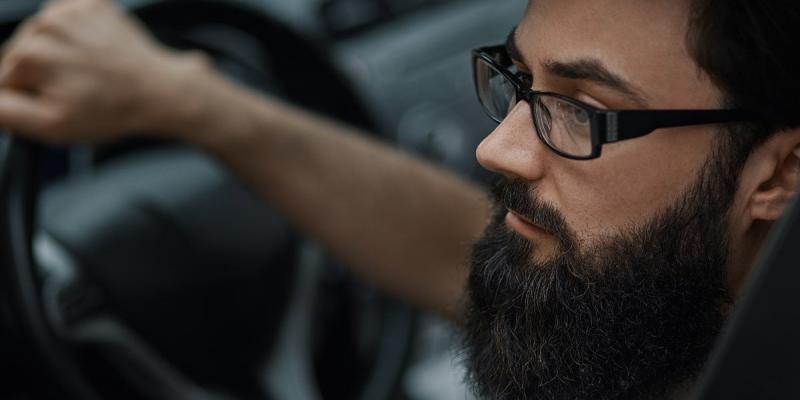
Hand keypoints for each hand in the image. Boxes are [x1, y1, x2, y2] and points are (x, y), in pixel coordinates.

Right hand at [0, 0, 209, 143]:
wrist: (160, 92)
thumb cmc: (112, 111)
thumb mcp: (53, 126)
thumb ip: (6, 112)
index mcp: (30, 52)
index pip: (4, 80)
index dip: (26, 99)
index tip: (53, 106)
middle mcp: (46, 23)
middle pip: (21, 55)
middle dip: (40, 77)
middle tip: (75, 92)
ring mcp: (71, 10)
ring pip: (41, 38)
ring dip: (56, 57)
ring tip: (86, 75)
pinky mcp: (91, 4)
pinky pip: (65, 22)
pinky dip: (74, 38)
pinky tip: (93, 56)